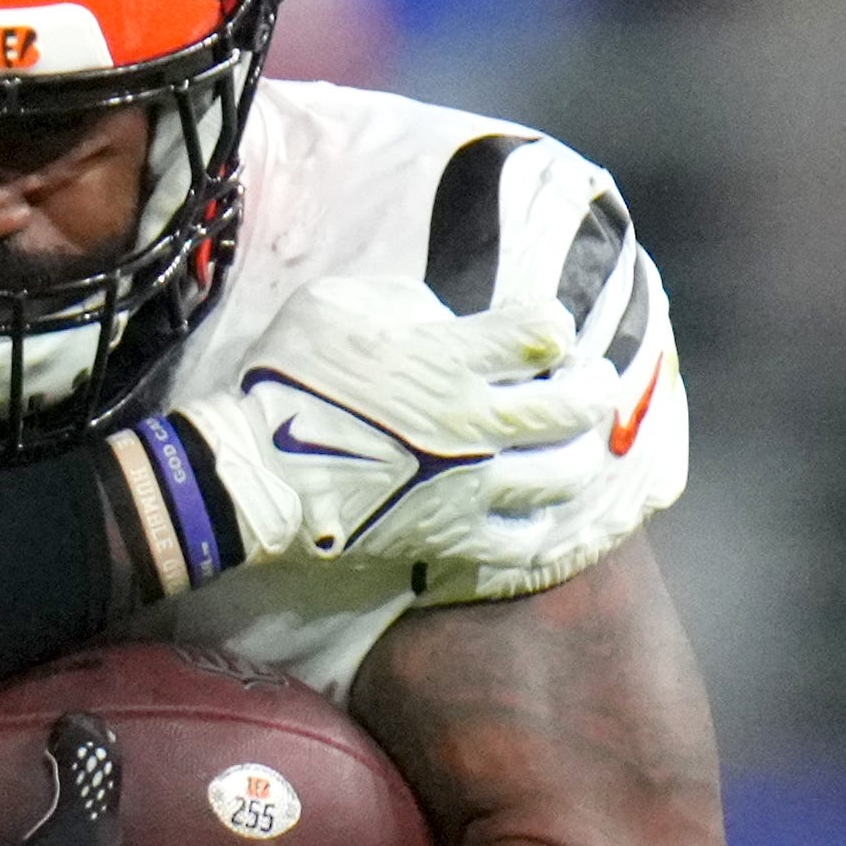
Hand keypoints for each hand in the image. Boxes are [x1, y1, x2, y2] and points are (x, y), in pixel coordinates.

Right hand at [166, 278, 624, 575]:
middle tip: (587, 384)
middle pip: (573, 404)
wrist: (253, 474)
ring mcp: (469, 487)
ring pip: (564, 475)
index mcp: (452, 357)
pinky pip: (523, 544)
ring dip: (578, 455)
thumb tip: (444, 318)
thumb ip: (406, 301)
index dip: (553, 323)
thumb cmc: (287, 381)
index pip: (545, 329)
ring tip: (571, 447)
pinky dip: (543, 528)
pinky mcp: (451, 537)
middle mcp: (475, 422)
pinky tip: (540, 513)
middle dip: (592, 387)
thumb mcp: (337, 305)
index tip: (541, 328)